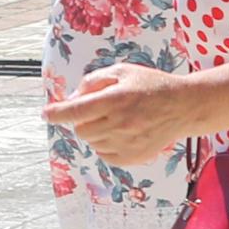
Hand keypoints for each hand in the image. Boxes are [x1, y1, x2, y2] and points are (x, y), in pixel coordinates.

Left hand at [46, 66, 189, 163]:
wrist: (183, 107)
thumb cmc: (151, 85)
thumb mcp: (123, 71)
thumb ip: (93, 81)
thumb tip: (72, 99)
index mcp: (115, 100)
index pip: (76, 111)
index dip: (56, 113)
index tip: (45, 114)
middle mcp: (119, 123)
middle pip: (81, 129)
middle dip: (82, 119)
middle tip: (98, 109)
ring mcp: (126, 143)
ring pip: (92, 143)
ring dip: (95, 132)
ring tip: (114, 120)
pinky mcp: (133, 157)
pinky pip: (105, 155)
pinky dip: (106, 145)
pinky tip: (120, 133)